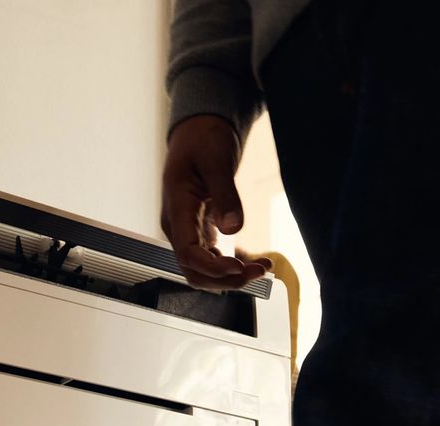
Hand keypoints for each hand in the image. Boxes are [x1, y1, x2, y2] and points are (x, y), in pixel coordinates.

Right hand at [160, 115, 270, 290]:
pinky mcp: (202, 231)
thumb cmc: (202, 140)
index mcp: (177, 209)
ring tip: (262, 267)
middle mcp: (179, 226)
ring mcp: (189, 231)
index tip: (239, 267)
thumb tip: (233, 228)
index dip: (212, 268)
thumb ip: (225, 194)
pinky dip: (234, 265)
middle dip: (225, 278)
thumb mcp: (216, 161)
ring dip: (232, 276)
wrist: (198, 132)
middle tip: (257, 272)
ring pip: (204, 270)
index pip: (187, 253)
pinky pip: (214, 259)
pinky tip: (256, 261)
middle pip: (194, 271)